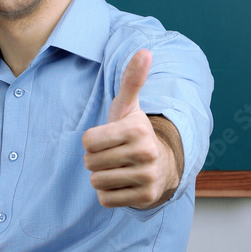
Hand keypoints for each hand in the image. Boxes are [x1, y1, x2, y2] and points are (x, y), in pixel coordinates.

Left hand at [82, 49, 179, 209]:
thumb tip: (144, 52)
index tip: (108, 138)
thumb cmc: (135, 133)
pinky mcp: (144, 198)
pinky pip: (105, 199)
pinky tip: (122, 184)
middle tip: (113, 155)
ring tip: (118, 169)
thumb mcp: (130, 107)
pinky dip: (108, 193)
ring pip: (96, 182)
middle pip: (90, 163)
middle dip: (95, 160)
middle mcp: (146, 154)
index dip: (92, 140)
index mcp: (137, 130)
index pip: (88, 141)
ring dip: (101, 177)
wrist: (162, 166)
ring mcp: (147, 178)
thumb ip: (132, 80)